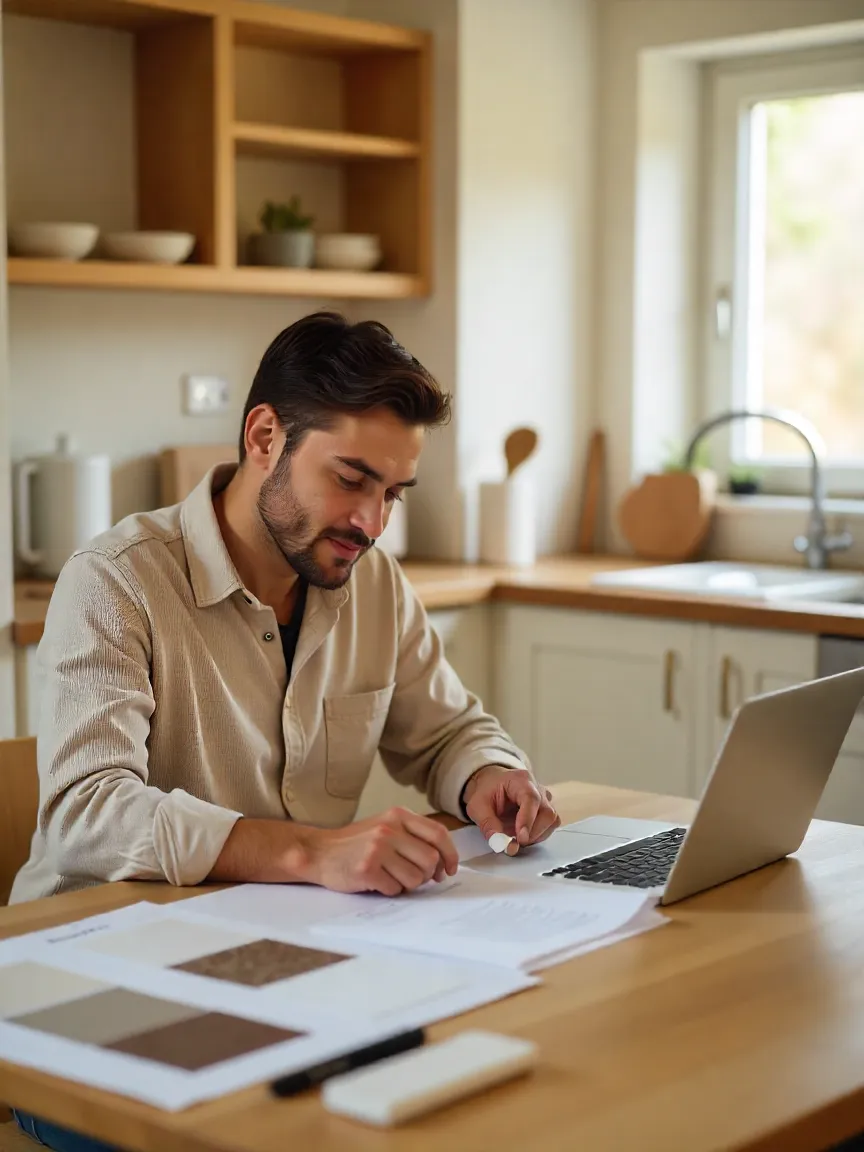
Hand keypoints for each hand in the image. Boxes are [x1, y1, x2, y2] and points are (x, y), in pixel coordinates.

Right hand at [302, 807, 458, 896]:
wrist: (319, 852)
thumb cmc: (356, 843)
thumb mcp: (385, 827)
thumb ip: (413, 837)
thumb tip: (443, 862)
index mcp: (398, 815)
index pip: (438, 834)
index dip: (450, 854)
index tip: (450, 869)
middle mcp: (389, 829)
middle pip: (431, 859)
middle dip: (428, 875)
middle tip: (415, 878)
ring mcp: (378, 848)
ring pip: (416, 878)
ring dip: (408, 885)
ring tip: (392, 878)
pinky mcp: (367, 869)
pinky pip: (395, 889)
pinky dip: (390, 890)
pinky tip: (377, 882)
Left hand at [463, 766, 559, 848]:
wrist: (491, 785)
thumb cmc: (486, 791)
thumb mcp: (477, 807)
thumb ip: (488, 825)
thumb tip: (503, 845)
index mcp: (519, 780)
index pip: (531, 799)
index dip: (528, 820)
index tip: (520, 837)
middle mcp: (537, 788)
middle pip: (547, 812)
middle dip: (534, 832)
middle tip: (517, 842)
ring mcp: (544, 799)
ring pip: (552, 820)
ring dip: (537, 835)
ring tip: (518, 838)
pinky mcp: (545, 809)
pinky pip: (550, 825)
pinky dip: (539, 835)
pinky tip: (524, 835)